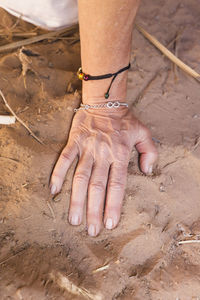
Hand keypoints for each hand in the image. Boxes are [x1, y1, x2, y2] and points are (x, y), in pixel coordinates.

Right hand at [50, 107, 156, 235]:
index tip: (110, 224)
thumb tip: (147, 171)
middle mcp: (103, 154)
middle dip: (95, 210)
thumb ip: (150, 152)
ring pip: (81, 177)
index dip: (113, 206)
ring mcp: (87, 148)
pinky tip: (54, 190)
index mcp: (120, 155)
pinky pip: (64, 159)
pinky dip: (58, 173)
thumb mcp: (144, 133)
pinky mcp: (74, 141)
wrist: (105, 101)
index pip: (117, 185)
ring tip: (74, 219)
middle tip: (92, 231)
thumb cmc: (124, 120)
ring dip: (76, 199)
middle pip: (98, 186)